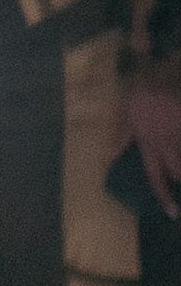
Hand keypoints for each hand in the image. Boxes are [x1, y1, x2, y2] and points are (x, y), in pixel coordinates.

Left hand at [127, 83, 180, 218]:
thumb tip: (110, 157)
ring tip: (179, 168)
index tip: (173, 212)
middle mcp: (164, 141)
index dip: (163, 195)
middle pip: (177, 170)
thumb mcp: (128, 116)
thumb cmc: (140, 93)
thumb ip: (122, 138)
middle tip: (180, 188)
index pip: (155, 175)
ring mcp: (179, 133)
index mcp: (147, 143)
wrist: (155, 73)